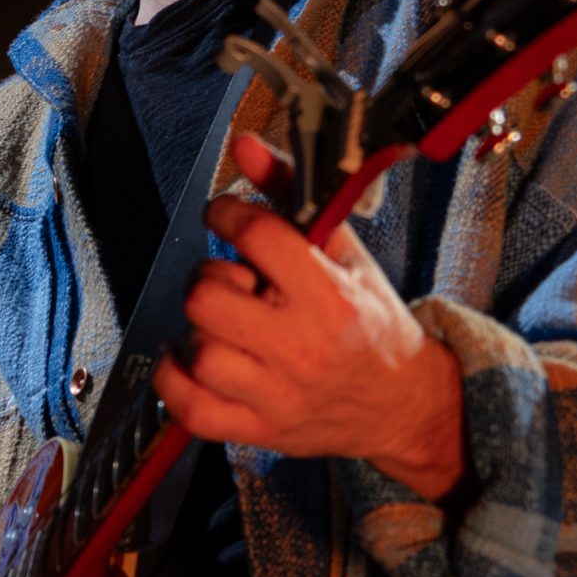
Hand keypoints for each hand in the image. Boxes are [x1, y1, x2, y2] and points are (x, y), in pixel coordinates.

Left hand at [152, 133, 467, 501]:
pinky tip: (188, 358)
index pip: (257, 236)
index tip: (224, 216)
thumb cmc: (371, 323)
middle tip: (229, 282)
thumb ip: (290, 195)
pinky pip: (191, 408)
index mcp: (330, 296)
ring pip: (198, 351)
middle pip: (208, 298)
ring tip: (220, 326)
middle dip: (208, 279)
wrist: (402, 405)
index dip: (226, 213)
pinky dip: (175, 380)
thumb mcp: (344, 253)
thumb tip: (244, 146)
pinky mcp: (260, 431)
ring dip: (196, 331)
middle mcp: (303, 347)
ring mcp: (279, 395)